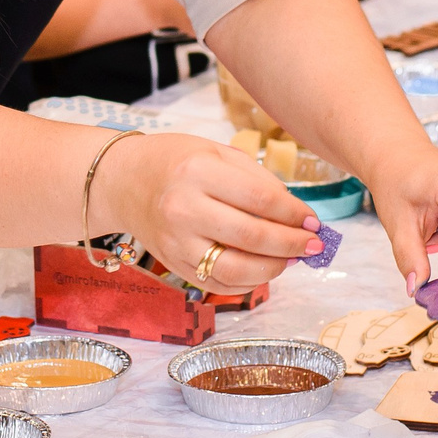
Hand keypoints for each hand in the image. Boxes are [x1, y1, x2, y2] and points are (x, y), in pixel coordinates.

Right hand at [97, 133, 324, 293]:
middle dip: (292, 244)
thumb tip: (296, 214)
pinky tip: (264, 269)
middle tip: (315, 245)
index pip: (259, 198)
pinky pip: (218, 285)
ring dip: (274, 268)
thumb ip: (256, 179)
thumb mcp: (216, 152)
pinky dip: (248, 283)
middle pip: (251, 237)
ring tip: (292, 259)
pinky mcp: (173, 264)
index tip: (313, 220)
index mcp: (197, 171)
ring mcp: (176, 241)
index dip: (293, 214)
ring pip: (235, 269)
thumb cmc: (175, 161)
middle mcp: (183, 209)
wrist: (123, 181)